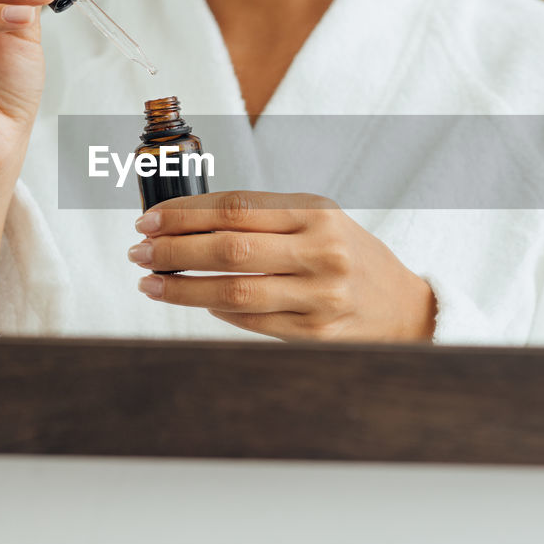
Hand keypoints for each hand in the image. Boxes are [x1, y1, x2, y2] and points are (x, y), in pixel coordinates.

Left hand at [127, 192, 437, 341]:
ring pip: (232, 292)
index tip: (148, 221)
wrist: (404, 308)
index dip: (184, 214)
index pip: (235, 208)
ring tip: (151, 283)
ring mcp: (320, 297)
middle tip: (139, 252)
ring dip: (182, 289)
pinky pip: (250, 323)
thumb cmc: (349, 256)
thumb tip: (186, 224)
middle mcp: (321, 252)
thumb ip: (262, 217)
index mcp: (317, 213)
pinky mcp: (315, 335)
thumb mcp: (318, 220)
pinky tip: (196, 302)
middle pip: (228, 249)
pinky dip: (215, 311)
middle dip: (173, 251)